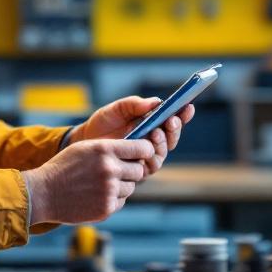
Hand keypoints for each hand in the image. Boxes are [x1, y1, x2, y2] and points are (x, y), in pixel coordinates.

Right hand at [23, 138, 155, 224]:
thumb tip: (137, 151)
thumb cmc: (63, 167)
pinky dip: (113, 198)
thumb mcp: (85, 148)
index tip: (143, 153)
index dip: (145, 150)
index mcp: (105, 149)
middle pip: (139, 170)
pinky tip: (95, 194)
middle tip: (116, 171)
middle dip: (131, 170)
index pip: (142, 148)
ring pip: (131, 187)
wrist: (43, 193)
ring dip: (121, 185)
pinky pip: (121, 201)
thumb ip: (110, 148)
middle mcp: (110, 169)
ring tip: (100, 183)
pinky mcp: (107, 208)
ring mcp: (109, 190)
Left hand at [67, 96, 194, 175]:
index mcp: (151, 124)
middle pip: (172, 138)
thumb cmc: (102, 124)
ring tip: (155, 132)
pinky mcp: (136, 170)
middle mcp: (152, 142)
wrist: (83, 143)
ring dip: (163, 143)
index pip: (172, 120)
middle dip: (174, 129)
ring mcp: (145, 157)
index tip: (188, 107)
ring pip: (163, 153)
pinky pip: (150, 167)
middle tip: (170, 120)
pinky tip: (146, 149)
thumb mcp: (116, 109)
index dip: (183, 115)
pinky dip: (151, 158)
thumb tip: (156, 101)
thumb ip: (134, 104)